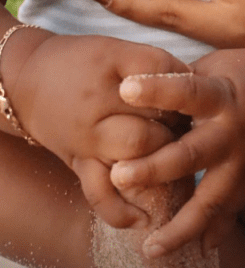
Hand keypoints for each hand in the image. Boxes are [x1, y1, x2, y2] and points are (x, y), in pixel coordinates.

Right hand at [6, 27, 187, 227]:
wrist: (26, 82)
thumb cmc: (81, 62)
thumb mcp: (115, 49)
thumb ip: (154, 64)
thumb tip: (196, 84)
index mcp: (110, 63)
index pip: (160, 69)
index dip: (182, 78)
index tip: (191, 85)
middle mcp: (98, 101)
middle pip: (154, 110)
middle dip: (177, 122)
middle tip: (186, 124)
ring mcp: (88, 136)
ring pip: (134, 151)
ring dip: (162, 155)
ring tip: (172, 155)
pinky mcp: (79, 163)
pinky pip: (100, 193)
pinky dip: (122, 210)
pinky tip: (145, 218)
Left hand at [111, 46, 244, 256]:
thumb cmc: (244, 72)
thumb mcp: (215, 67)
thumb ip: (179, 82)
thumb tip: (131, 89)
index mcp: (220, 96)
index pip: (186, 92)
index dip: (157, 90)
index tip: (124, 88)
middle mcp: (231, 133)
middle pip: (190, 155)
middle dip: (153, 168)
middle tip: (118, 177)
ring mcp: (243, 163)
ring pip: (210, 202)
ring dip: (179, 227)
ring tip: (149, 248)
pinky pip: (229, 215)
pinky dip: (213, 234)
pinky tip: (194, 253)